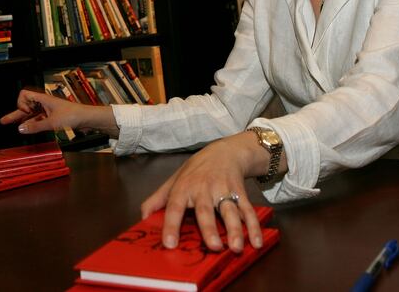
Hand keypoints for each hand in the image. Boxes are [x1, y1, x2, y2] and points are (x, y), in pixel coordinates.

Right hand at [0, 88, 118, 136]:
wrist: (87, 118)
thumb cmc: (73, 115)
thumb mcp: (52, 122)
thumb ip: (35, 126)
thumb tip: (20, 128)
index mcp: (43, 99)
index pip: (24, 95)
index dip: (21, 104)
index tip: (26, 113)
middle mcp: (44, 103)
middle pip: (26, 106)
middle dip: (15, 113)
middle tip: (3, 121)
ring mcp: (48, 110)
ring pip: (32, 114)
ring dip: (24, 120)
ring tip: (13, 127)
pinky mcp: (53, 117)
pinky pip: (39, 119)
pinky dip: (33, 124)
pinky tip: (28, 129)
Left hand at [140, 132, 268, 253]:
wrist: (224, 151)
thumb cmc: (195, 170)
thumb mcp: (174, 180)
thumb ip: (157, 200)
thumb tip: (142, 219)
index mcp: (184, 188)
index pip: (174, 207)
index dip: (171, 225)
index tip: (169, 244)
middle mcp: (204, 189)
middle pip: (206, 211)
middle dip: (209, 229)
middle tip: (213, 247)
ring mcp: (224, 191)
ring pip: (230, 211)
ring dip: (235, 229)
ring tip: (236, 247)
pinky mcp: (240, 193)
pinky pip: (248, 211)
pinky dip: (254, 227)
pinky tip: (256, 242)